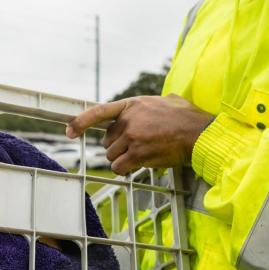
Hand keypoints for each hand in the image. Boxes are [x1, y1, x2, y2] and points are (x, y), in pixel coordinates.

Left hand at [66, 95, 213, 174]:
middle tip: (135, 146)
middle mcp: (128, 120)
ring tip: (141, 155)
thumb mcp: (167, 99)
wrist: (198, 134)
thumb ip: (151, 103)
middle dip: (117, 146)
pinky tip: (136, 166)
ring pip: (112, 155)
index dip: (80, 122)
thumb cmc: (187, 117)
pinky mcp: (138, 154)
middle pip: (107, 140)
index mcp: (132, 105)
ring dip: (122, 159)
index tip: (69, 130)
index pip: (99, 112)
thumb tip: (158, 102)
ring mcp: (132, 138)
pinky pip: (119, 167)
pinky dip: (124, 170)